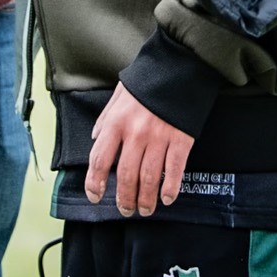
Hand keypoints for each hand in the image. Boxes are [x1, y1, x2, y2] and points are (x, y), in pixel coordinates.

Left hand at [85, 83, 192, 216]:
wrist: (178, 67)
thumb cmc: (146, 81)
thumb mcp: (118, 94)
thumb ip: (105, 118)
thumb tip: (96, 138)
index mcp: (116, 122)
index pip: (100, 159)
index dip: (95, 181)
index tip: (94, 195)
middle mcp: (135, 133)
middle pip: (126, 175)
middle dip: (124, 198)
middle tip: (125, 209)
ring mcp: (159, 138)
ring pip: (149, 178)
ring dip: (145, 199)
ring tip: (144, 209)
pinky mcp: (181, 140)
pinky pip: (174, 170)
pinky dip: (170, 188)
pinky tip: (167, 197)